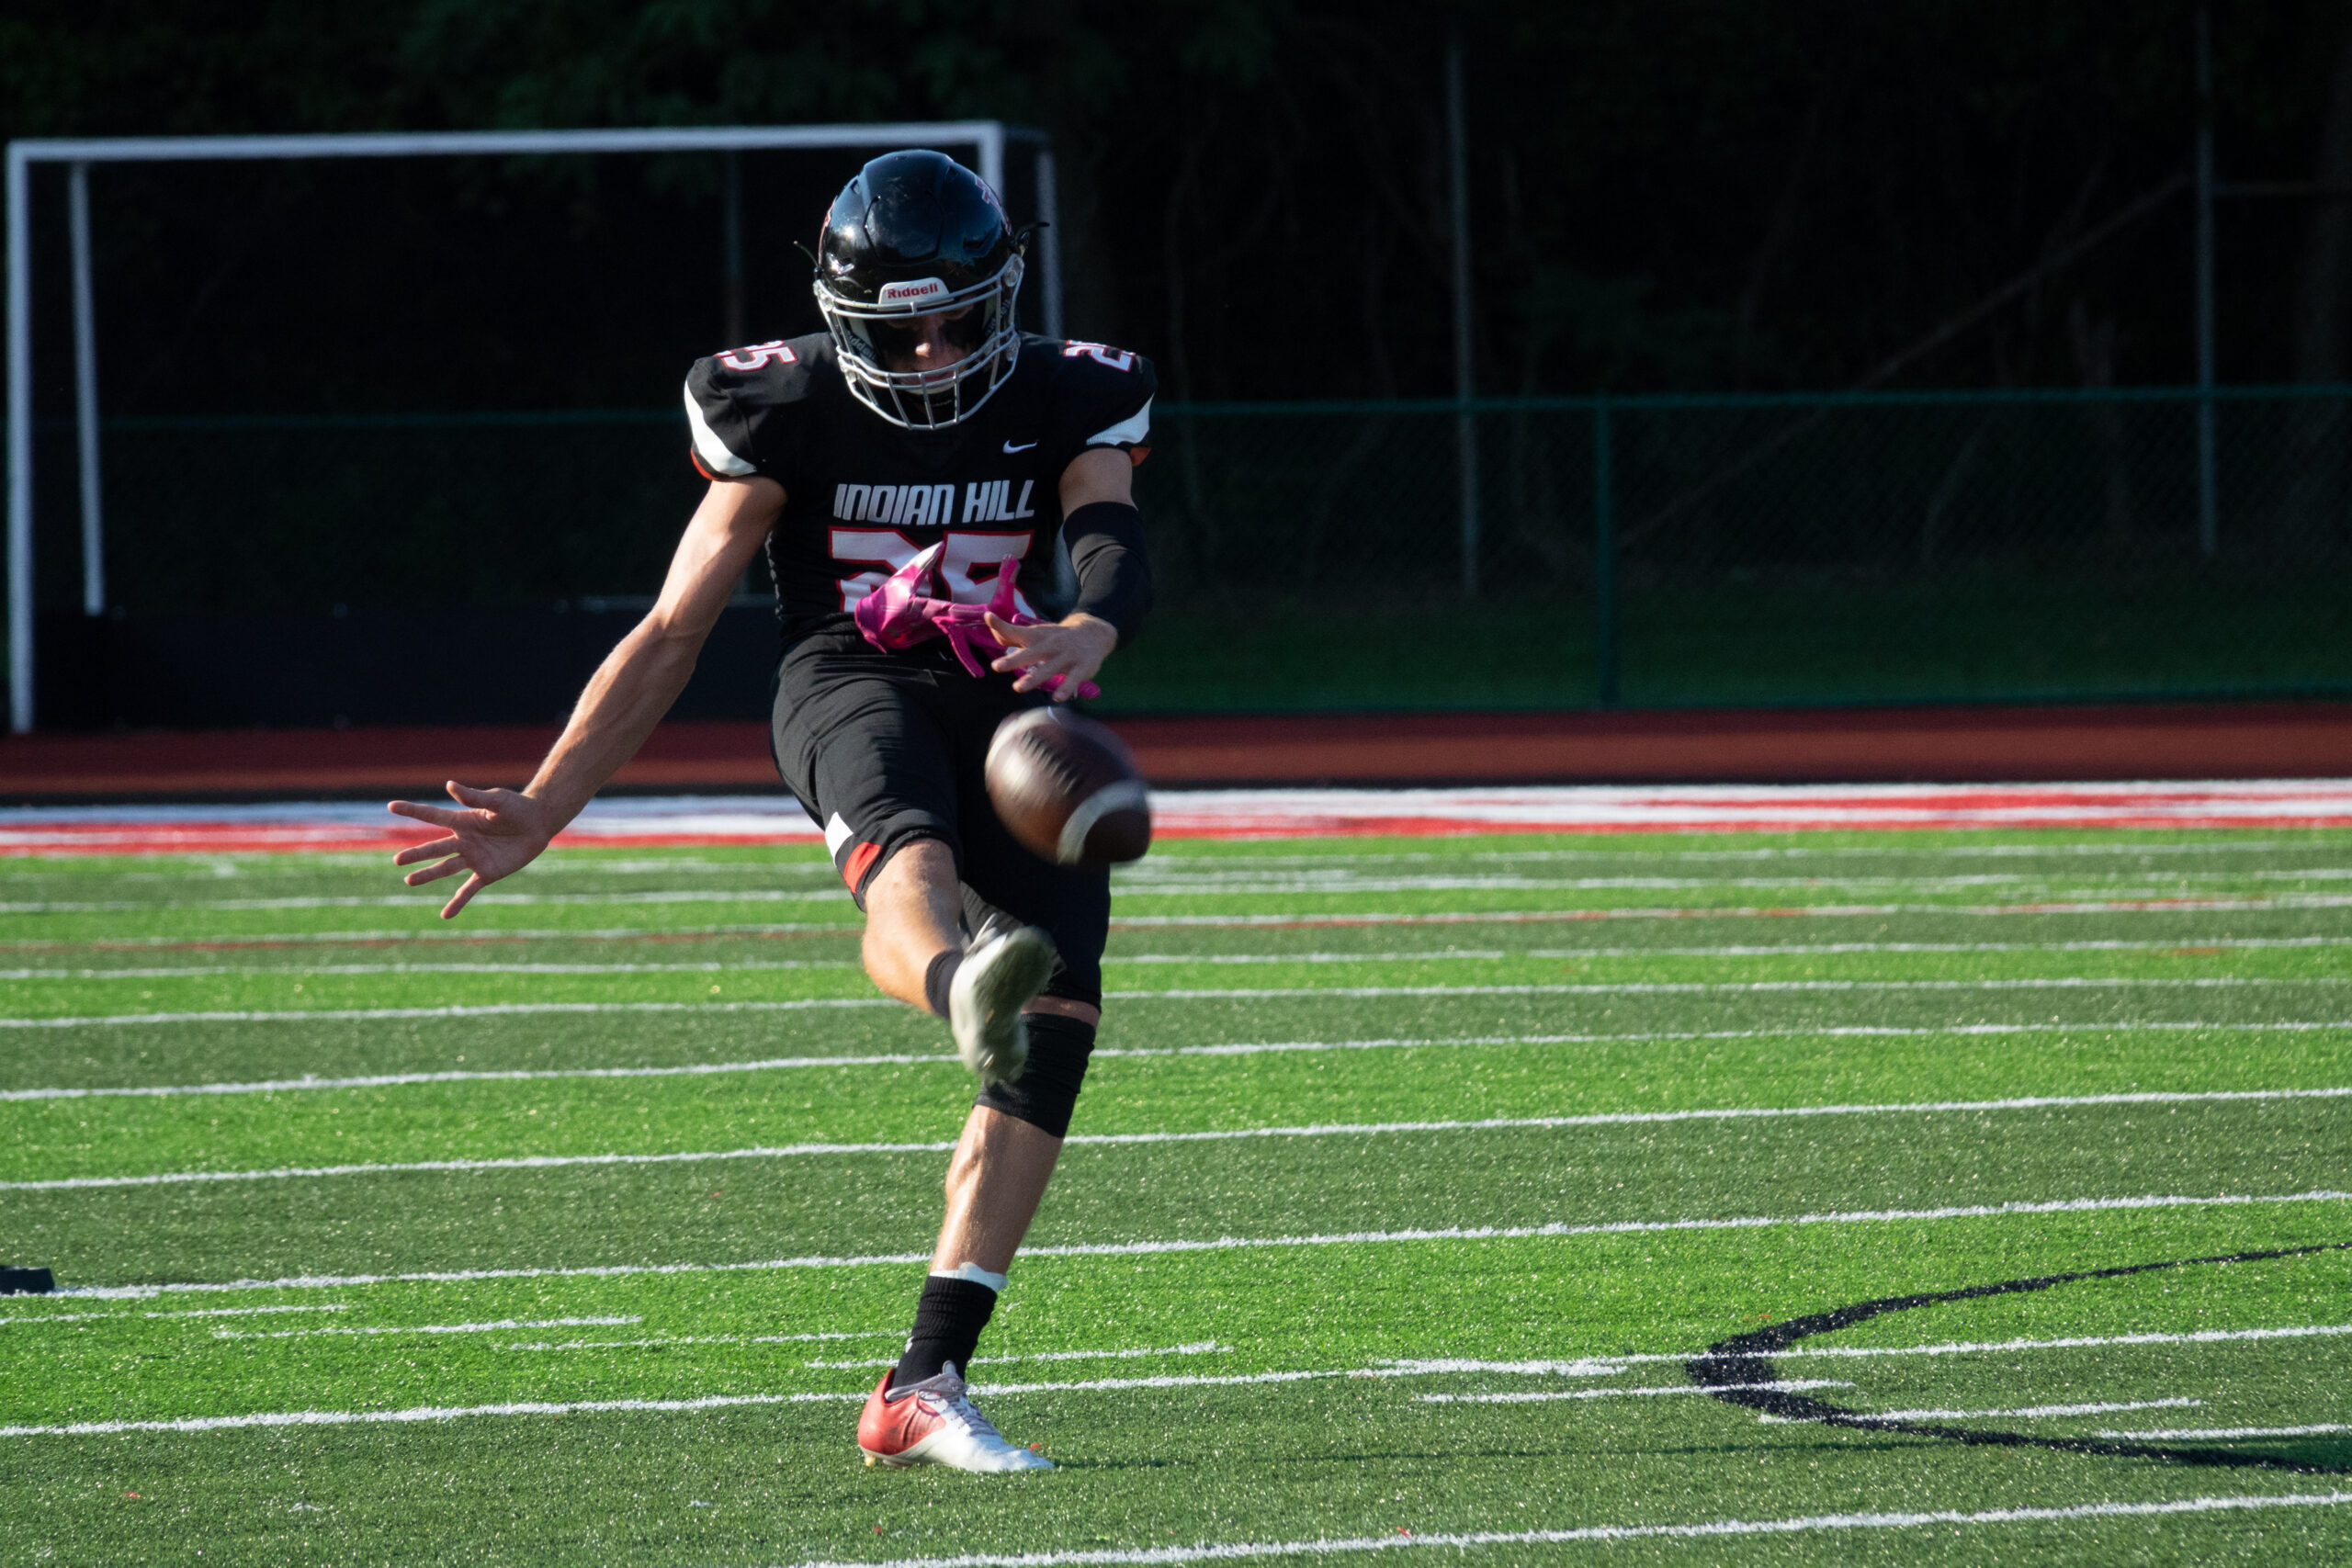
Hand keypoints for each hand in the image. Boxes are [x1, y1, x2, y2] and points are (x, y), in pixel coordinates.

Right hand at [388, 781, 561, 918]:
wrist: (538, 824)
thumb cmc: (516, 807)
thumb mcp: (496, 800)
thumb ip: (473, 797)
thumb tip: (449, 785)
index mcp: (462, 821)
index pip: (433, 815)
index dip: (412, 810)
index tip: (391, 806)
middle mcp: (463, 841)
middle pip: (435, 848)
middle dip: (417, 854)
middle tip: (397, 860)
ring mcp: (473, 858)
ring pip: (446, 868)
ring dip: (428, 875)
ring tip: (409, 881)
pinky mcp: (487, 873)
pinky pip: (469, 890)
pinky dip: (458, 902)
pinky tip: (445, 915)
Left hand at [986, 612, 1114, 700]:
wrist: (1093, 632)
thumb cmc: (1057, 638)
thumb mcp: (1036, 634)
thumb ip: (1013, 635)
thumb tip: (992, 627)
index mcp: (1037, 637)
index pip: (1017, 632)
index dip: (1002, 626)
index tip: (988, 617)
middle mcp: (1050, 645)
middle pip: (1031, 653)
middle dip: (1014, 660)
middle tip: (996, 666)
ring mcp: (1067, 656)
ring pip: (1049, 668)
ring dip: (1034, 678)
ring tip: (1018, 687)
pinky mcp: (1083, 667)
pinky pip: (1073, 678)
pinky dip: (1066, 688)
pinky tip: (1057, 697)